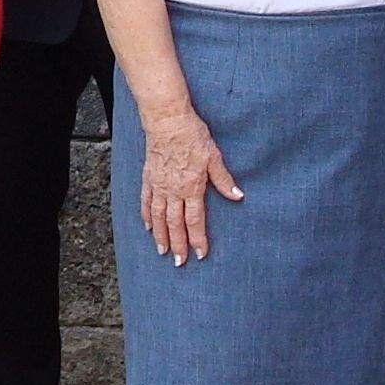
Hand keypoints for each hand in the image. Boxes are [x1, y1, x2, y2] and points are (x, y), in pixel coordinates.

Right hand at [138, 106, 241, 265]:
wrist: (168, 121)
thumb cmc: (193, 136)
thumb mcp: (214, 157)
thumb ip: (224, 180)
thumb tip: (239, 196)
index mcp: (192, 187)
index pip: (195, 220)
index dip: (198, 239)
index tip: (200, 254)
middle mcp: (173, 191)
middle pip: (175, 224)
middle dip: (178, 245)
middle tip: (179, 263)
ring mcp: (158, 186)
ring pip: (158, 217)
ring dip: (160, 236)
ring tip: (162, 252)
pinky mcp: (149, 178)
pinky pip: (145, 201)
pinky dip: (146, 216)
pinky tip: (147, 227)